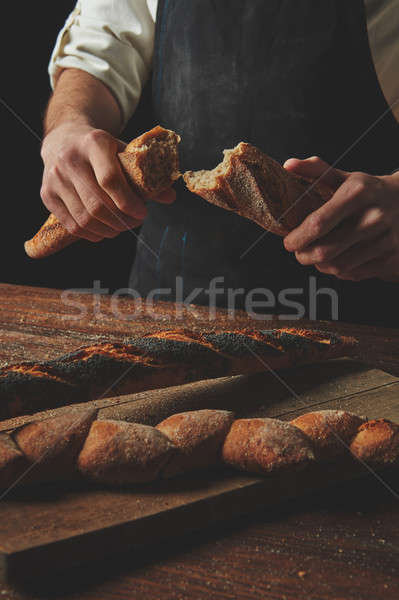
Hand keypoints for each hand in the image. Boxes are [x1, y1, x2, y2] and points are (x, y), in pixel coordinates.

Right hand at [40, 122, 174, 241]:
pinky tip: (105, 230)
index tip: (143, 213)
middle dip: (122, 221)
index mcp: (94, 143)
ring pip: (85, 219)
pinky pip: (72, 225)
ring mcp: (55, 178)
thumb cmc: (101, 150)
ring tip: (122, 226)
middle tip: (135, 222)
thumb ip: (147, 174)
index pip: (110, 180)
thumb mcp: (124, 152)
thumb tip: (171, 197)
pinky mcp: (46, 194)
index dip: (129, 202)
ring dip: (109, 230)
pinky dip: (92, 234)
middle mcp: (70, 159)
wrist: (63, 139)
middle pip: (98, 205)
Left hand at [282, 156, 398, 281]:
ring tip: (316, 255)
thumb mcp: (346, 177)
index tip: (288, 242)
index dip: (298, 237)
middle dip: (303, 256)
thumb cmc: (369, 191)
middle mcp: (373, 216)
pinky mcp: (389, 258)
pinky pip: (352, 273)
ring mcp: (384, 239)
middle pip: (325, 251)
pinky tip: (337, 259)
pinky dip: (338, 270)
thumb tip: (289, 165)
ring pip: (337, 266)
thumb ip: (316, 170)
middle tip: (299, 252)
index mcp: (358, 192)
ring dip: (319, 265)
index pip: (318, 223)